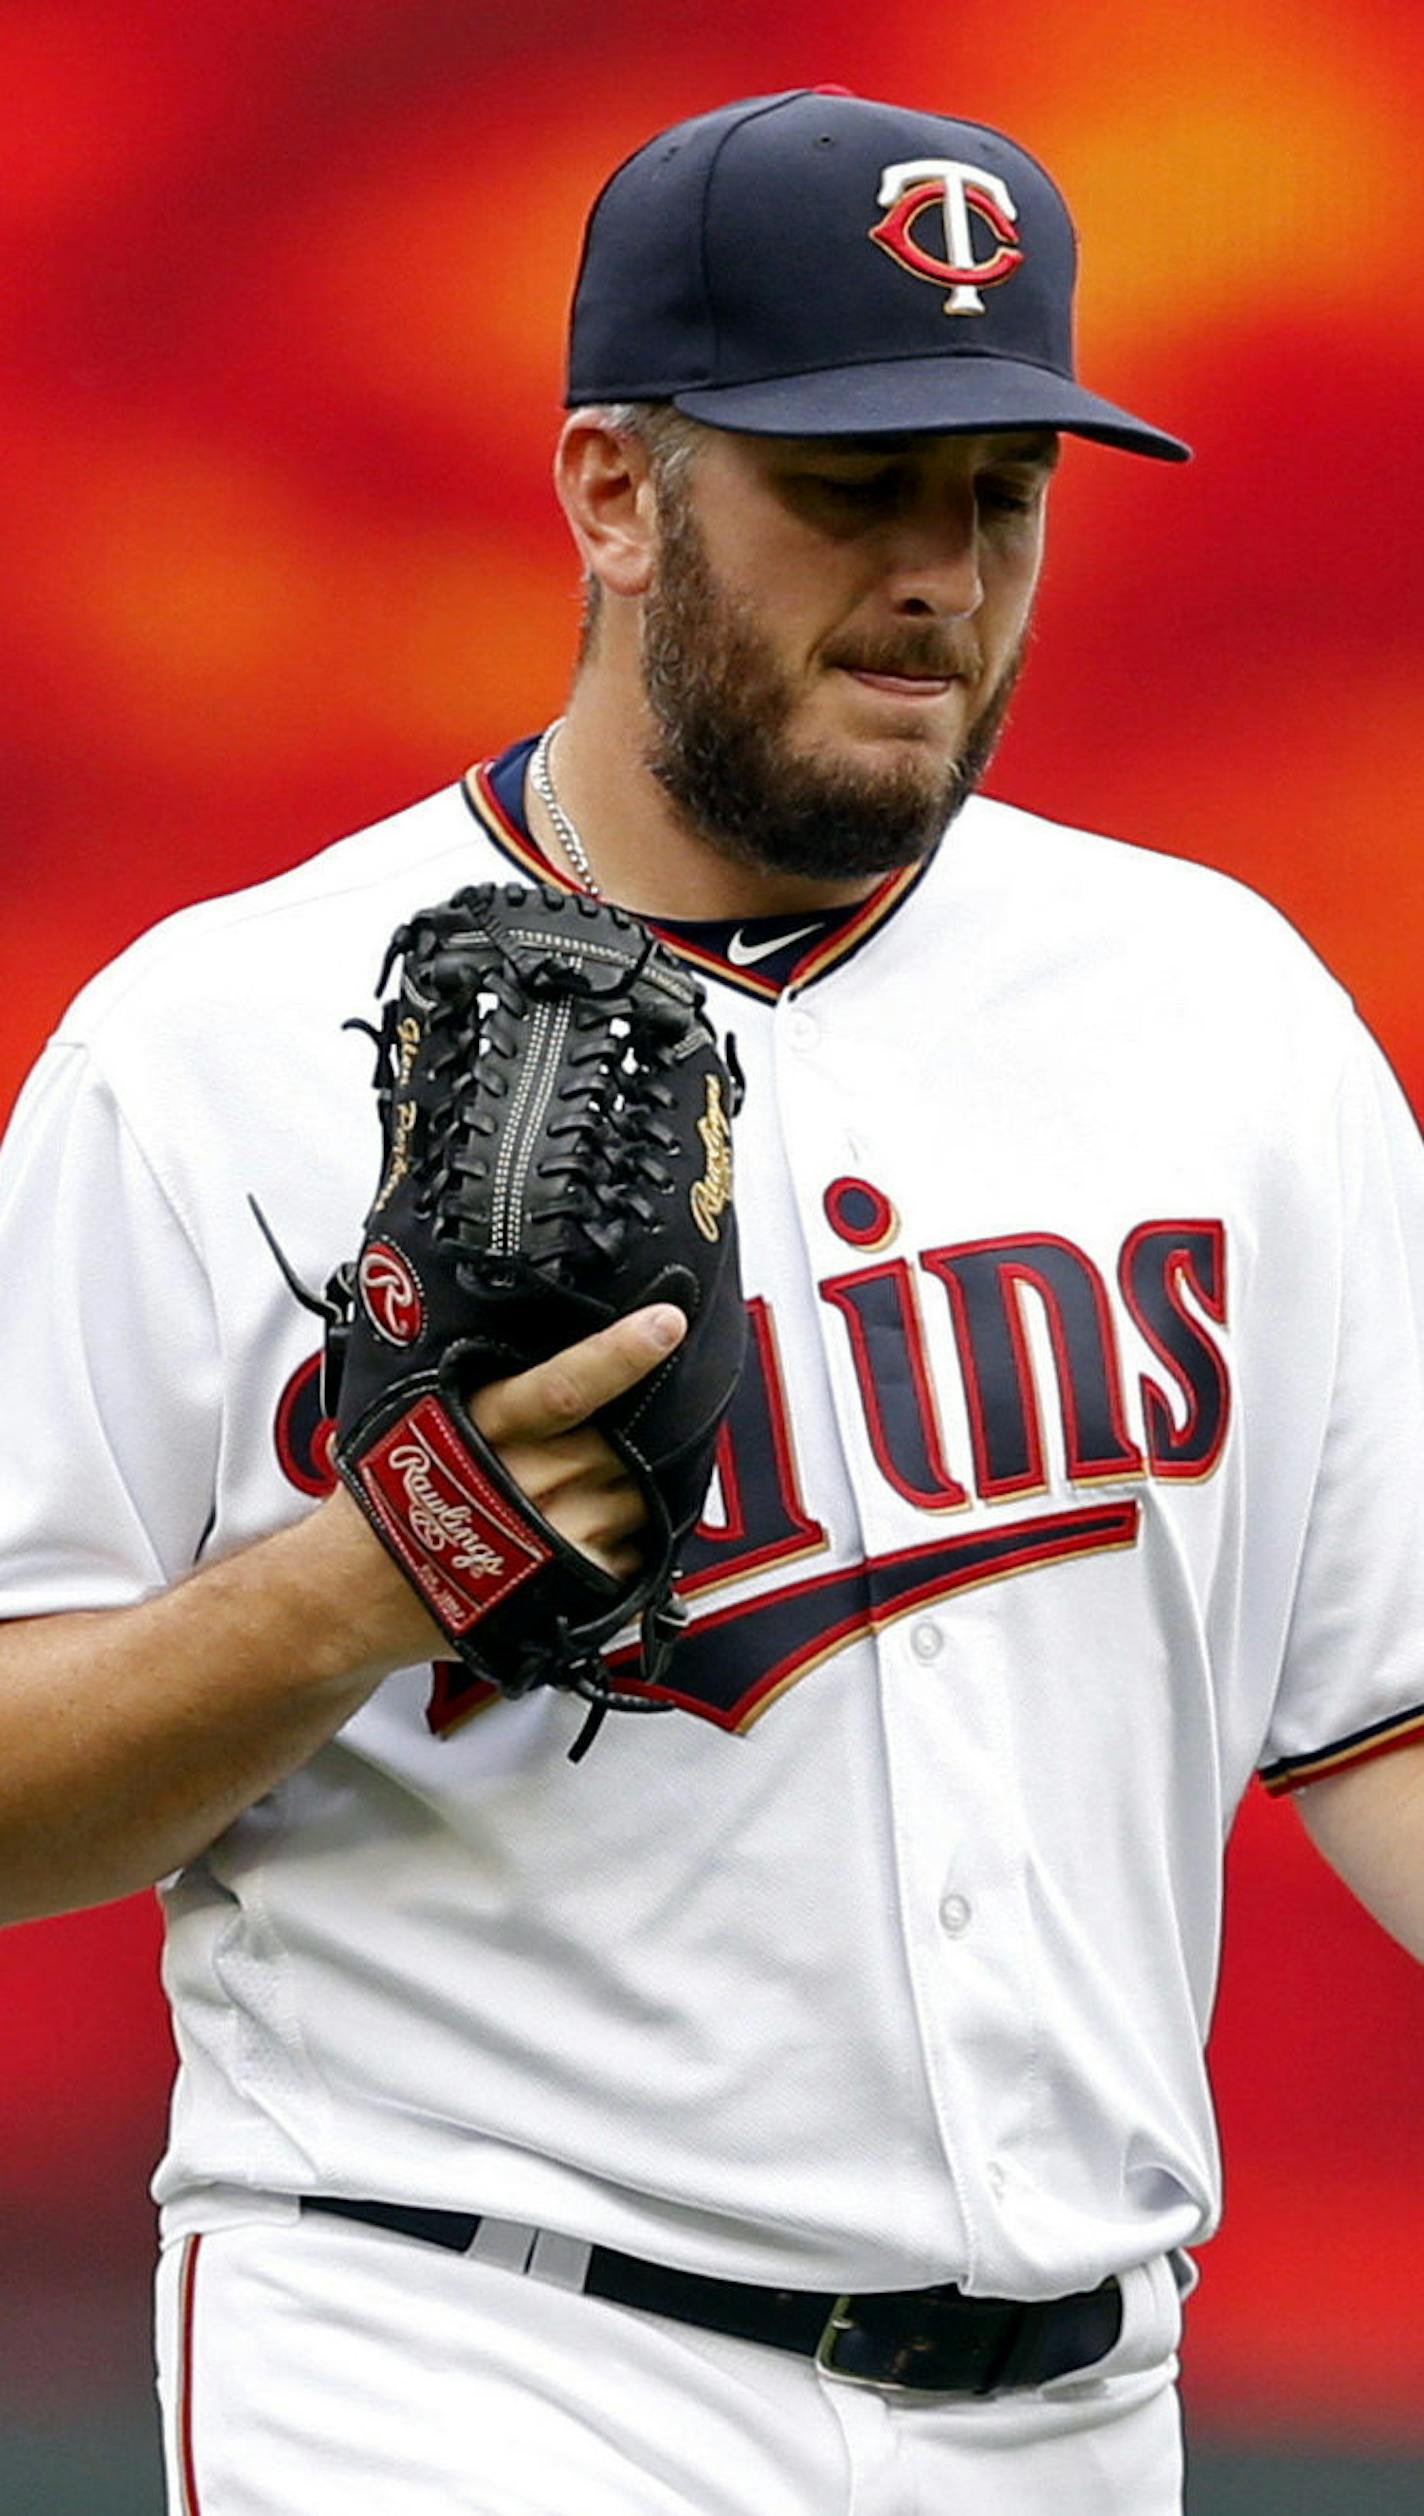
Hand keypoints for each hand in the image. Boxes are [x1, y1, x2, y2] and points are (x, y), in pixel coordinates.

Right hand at [313, 1303, 687, 1672]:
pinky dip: (621, 1544)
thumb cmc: (387, 1505)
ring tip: (571, 1500)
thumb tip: (548, 1350)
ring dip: (622, 1493)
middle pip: (617, 1443)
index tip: (665, 1325)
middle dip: (618, 1443)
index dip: (619, 1355)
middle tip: (581, 1453)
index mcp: (482, 1427)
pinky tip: (576, 1541)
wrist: (354, 1596)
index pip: (563, 1386)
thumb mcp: (416, 1422)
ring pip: (635, 1498)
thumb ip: (485, 1392)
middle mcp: (523, 1483)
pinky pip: (633, 1555)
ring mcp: (551, 1542)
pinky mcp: (570, 1592)